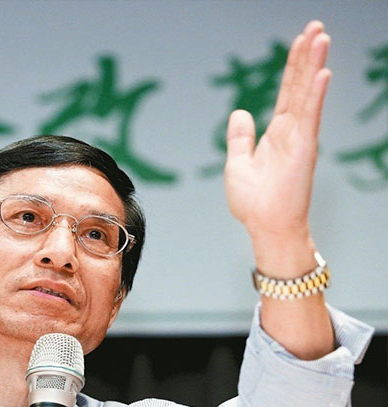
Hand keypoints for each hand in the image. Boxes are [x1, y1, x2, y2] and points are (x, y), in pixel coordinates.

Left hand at [225, 21, 330, 247]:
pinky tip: (321, 73)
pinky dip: (315, 95)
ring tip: (321, 36)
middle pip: (299, 85)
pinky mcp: (304, 151)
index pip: (287, 92)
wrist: (264, 227)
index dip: (293, 66)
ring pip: (307, 94)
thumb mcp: (237, 163)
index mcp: (277, 133)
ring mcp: (300, 139)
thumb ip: (240, 137)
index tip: (300, 41)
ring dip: (313, 65)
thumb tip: (240, 112)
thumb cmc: (254, 202)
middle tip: (316, 27)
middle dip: (306, 56)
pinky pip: (310, 117)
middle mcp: (292, 131)